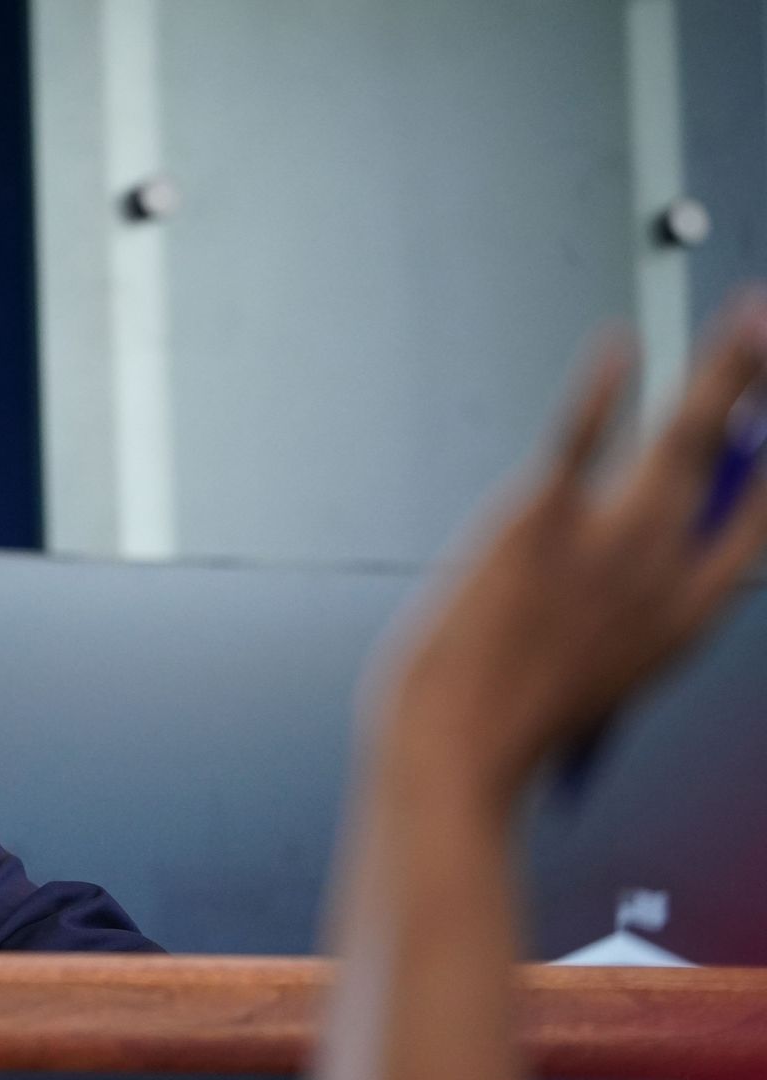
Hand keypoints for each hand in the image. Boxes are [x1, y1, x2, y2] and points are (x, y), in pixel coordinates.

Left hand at [374, 291, 766, 803]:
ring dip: (720, 369)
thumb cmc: (510, 723)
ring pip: (681, 437)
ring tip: (745, 315)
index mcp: (687, 617)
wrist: (458, 754)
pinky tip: (616, 347)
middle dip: (756, 388)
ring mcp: (608, 542)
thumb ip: (631, 616)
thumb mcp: (602, 678)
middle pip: (733, 462)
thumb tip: (642, 555)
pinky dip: (600, 387)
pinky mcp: (538, 521)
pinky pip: (578, 437)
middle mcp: (665, 572)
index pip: (760, 528)